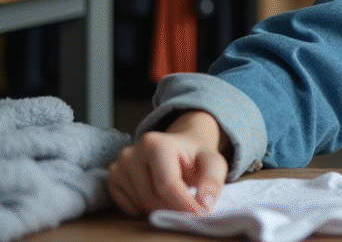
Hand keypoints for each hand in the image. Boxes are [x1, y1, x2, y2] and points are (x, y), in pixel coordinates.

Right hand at [106, 111, 228, 215]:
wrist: (179, 148)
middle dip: (173, 206)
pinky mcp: (112, 179)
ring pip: (140, 204)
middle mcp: (131, 153)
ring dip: (160, 207)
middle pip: (151, 197)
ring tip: (172, 192)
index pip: (166, 183)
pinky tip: (156, 194)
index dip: (184, 203)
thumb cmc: (195, 157)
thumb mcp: (213, 163)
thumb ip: (213, 180)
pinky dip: (144, 208)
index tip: (199, 213)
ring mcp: (118, 166)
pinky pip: (128, 207)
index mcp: (155, 143)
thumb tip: (205, 203)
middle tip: (188, 202)